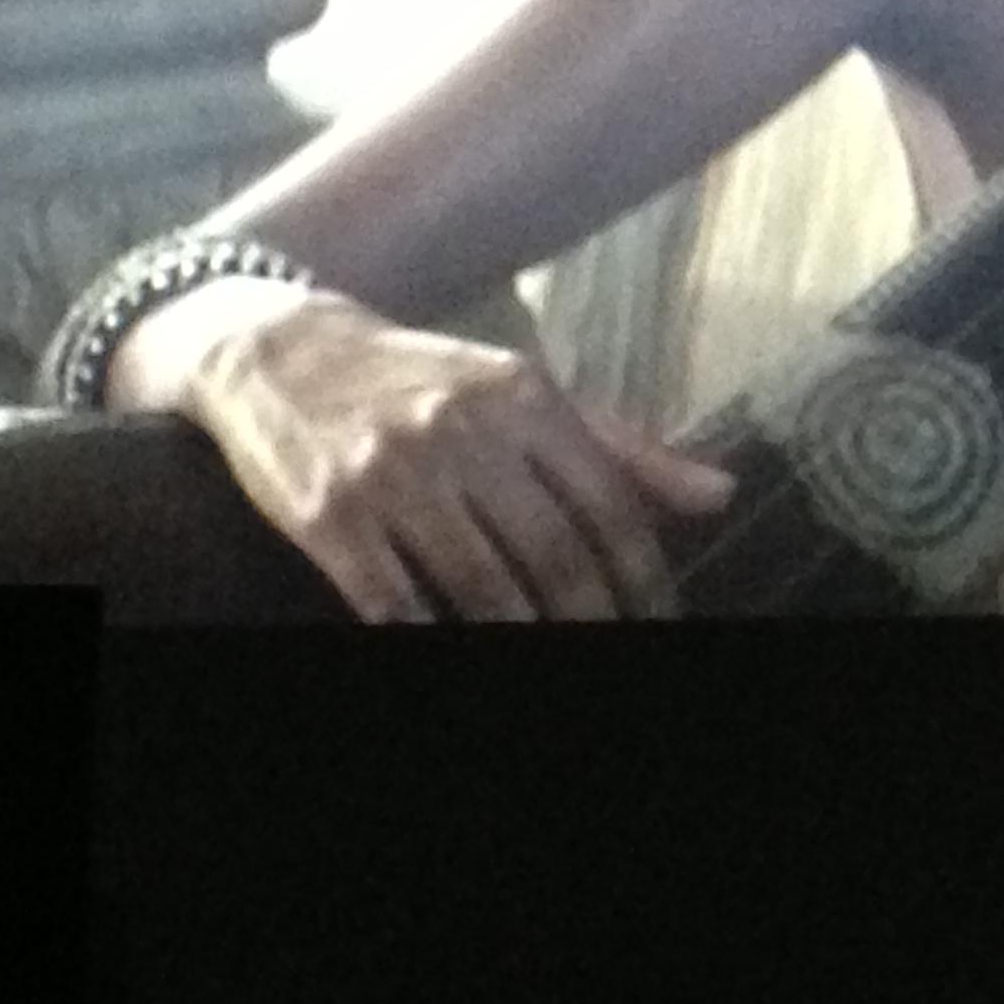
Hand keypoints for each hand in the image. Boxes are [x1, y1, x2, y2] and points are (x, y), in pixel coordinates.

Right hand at [173, 279, 735, 621]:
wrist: (283, 350)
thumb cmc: (426, 382)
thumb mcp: (527, 393)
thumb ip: (624, 448)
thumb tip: (720, 496)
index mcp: (527, 400)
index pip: (608, 504)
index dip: (642, 576)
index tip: (660, 619)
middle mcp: (466, 432)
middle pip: (553, 553)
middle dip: (591, 617)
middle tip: (614, 646)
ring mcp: (394, 474)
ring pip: (481, 585)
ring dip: (522, 633)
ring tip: (544, 653)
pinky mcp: (329, 515)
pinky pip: (392, 600)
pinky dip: (428, 632)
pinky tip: (453, 641)